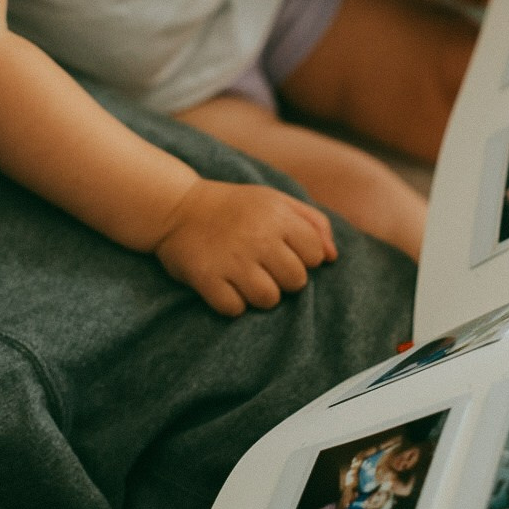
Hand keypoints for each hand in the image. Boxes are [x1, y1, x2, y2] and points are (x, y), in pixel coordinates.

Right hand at [155, 179, 336, 315]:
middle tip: (265, 267)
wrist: (176, 207)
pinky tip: (225, 285)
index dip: (303, 258)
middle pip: (295, 282)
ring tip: (246, 278)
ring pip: (268, 299)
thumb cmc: (235, 206)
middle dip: (284, 279)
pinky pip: (235, 309)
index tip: (285, 253)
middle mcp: (257, 237)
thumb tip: (332, 257)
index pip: (314, 255)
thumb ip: (312, 222)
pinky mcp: (206, 278)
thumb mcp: (275, 200)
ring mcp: (231, 259)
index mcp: (277, 215)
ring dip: (260, 295)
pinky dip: (231, 303)